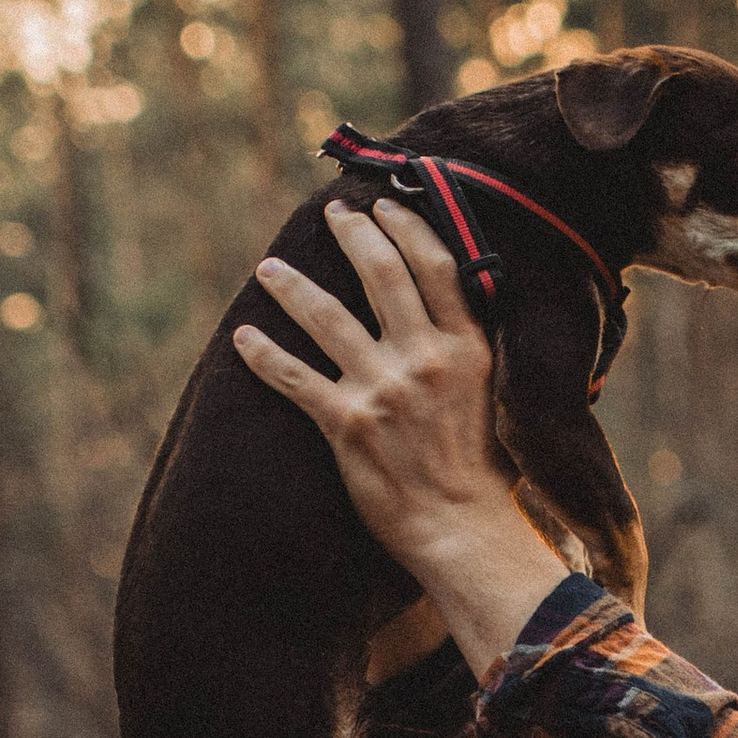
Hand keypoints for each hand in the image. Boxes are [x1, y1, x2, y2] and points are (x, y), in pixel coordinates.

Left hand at [233, 199, 510, 576]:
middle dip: (353, 234)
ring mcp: (384, 390)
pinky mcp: (347, 424)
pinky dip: (264, 356)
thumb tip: (452, 309)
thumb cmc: (482, 474)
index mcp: (468, 349)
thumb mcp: (493, 398)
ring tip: (268, 268)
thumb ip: (470, 350)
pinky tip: (243, 338)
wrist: (463, 531)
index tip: (383, 205)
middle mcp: (425, 359)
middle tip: (332, 214)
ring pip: (327, 316)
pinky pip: (294, 378)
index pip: (434, 267)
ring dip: (292, 286)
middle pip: (382, 274)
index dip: (405, 227)